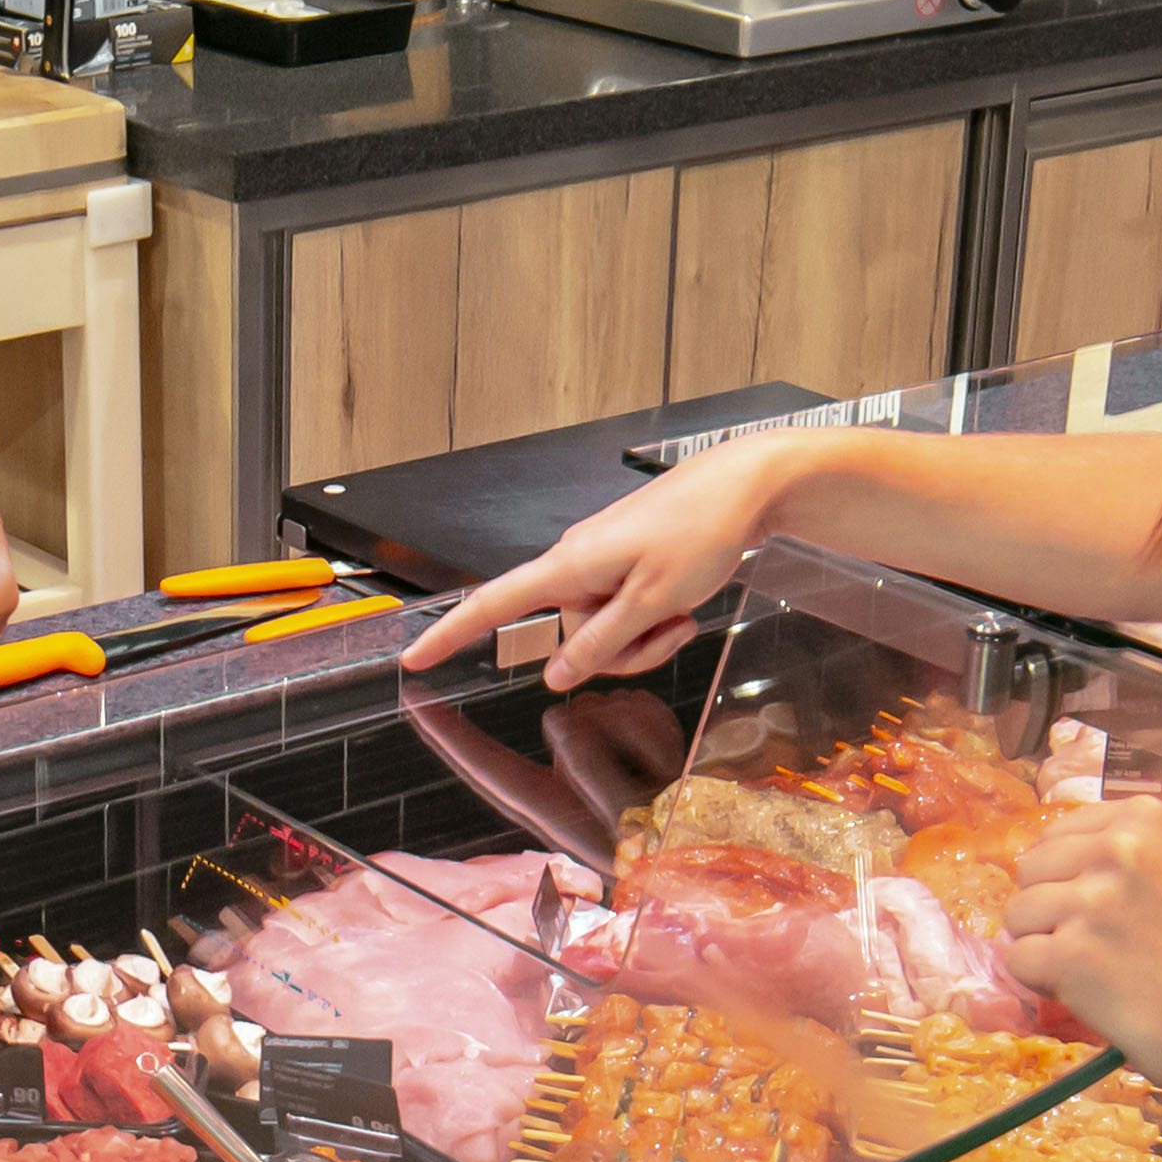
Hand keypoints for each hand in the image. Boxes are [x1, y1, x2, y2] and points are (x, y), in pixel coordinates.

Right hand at [400, 437, 793, 687]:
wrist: (745, 485)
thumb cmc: (700, 529)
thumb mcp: (652, 601)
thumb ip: (600, 643)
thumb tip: (555, 676)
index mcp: (570, 565)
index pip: (495, 604)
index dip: (451, 633)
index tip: (416, 657)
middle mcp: (577, 561)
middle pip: (573, 635)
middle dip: (621, 650)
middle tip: (669, 627)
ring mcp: (603, 561)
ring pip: (606, 629)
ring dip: (645, 635)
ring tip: (681, 611)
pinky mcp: (626, 561)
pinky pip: (625, 609)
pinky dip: (654, 618)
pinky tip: (683, 602)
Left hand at [996, 800, 1161, 1104]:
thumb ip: (1116, 853)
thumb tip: (1046, 862)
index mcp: (1144, 818)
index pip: (1059, 833)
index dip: (1066, 873)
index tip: (1099, 902)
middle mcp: (1117, 848)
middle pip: (1032, 868)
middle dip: (1050, 905)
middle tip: (1095, 937)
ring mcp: (1092, 900)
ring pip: (1018, 912)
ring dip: (1042, 941)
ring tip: (1089, 962)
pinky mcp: (1071, 953)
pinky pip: (1017, 958)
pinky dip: (1038, 979)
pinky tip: (1080, 986)